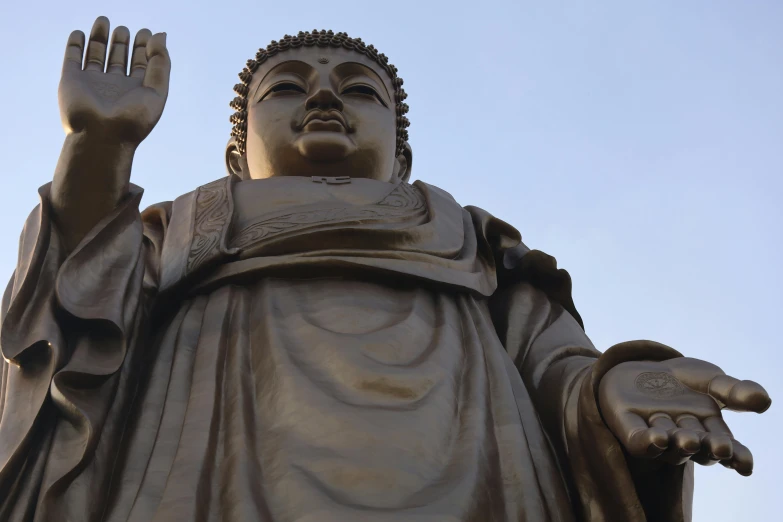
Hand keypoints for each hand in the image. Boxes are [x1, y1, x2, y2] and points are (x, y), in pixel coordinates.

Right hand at [58, 16, 169, 146]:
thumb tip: (159, 35)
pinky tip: (80, 33)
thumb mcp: (157, 91)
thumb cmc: (133, 119)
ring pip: (96, 54)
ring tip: (104, 20)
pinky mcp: (72, 79)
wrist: (102, 137)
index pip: (141, 63)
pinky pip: (73, 58)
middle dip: (122, 42)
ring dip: (100, 37)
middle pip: (119, 57)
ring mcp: (93, 82)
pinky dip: (75, 44)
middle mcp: (115, 86)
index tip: (147, 33)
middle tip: (124, 30)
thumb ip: (160, 63)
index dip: (145, 47)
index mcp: (136, 90)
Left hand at [599, 357, 770, 475]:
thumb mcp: (708, 379)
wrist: (637, 367)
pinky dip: (646, 442)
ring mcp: (655, 432)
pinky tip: (656, 439)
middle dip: (708, 448)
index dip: (735, 456)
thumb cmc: (680, 381)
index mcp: (707, 430)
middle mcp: (683, 437)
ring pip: (669, 444)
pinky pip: (637, 440)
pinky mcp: (628, 426)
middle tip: (718, 447)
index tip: (745, 464)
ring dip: (678, 443)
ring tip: (687, 439)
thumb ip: (732, 390)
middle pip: (698, 448)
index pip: (725, 448)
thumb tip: (764, 400)